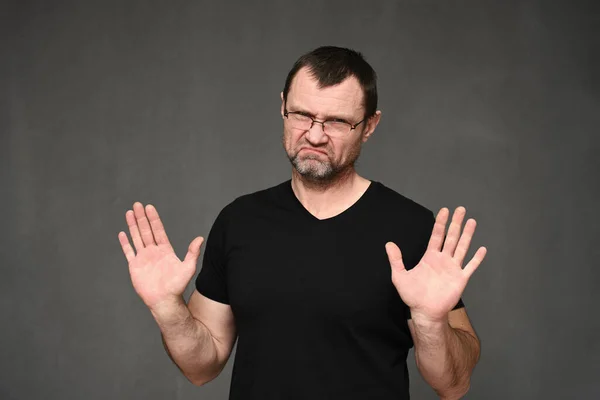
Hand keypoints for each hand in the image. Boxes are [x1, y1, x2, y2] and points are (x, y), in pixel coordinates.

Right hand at [118, 202, 203, 309]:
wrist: (165, 300)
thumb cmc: (177, 286)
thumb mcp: (188, 267)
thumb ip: (193, 252)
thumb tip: (200, 238)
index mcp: (165, 250)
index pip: (158, 230)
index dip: (153, 219)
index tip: (149, 207)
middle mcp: (154, 252)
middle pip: (146, 231)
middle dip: (141, 217)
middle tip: (137, 205)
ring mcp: (144, 258)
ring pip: (137, 238)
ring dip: (133, 225)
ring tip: (129, 213)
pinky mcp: (135, 266)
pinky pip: (128, 252)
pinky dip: (125, 243)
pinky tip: (122, 233)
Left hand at [385, 206, 486, 321]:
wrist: (424, 311)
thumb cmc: (412, 295)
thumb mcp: (399, 276)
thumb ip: (396, 260)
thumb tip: (389, 244)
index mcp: (430, 257)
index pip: (436, 236)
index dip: (440, 223)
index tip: (444, 210)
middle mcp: (443, 260)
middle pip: (451, 237)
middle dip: (455, 223)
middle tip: (460, 209)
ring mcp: (452, 268)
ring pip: (461, 247)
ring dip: (467, 235)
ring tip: (471, 221)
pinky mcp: (460, 279)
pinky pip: (470, 266)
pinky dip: (477, 258)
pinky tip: (482, 249)